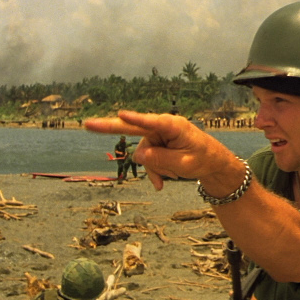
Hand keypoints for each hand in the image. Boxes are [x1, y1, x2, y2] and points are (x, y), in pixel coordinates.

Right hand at [85, 111, 237, 189]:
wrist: (213, 163)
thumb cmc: (203, 159)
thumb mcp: (184, 164)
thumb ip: (161, 159)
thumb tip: (138, 154)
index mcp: (174, 126)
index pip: (152, 123)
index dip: (135, 120)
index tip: (122, 114)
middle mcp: (163, 126)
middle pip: (134, 130)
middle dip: (110, 128)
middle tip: (87, 124)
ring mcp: (158, 135)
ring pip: (143, 153)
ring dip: (153, 168)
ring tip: (168, 179)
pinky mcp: (156, 144)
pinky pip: (147, 159)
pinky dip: (153, 171)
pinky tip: (162, 184)